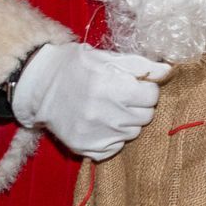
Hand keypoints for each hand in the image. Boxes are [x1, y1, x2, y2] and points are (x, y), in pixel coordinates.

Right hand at [11, 42, 169, 161]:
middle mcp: (104, 113)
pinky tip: (101, 123)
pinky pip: (116, 147)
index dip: (145, 88)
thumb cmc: (74, 66)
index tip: (134, 85)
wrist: (38, 85)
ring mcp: (94, 133)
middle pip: (146, 116)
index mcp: (111, 87)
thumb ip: (140, 65)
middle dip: (139, 105)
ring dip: (127, 122)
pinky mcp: (85, 147)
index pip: (152, 96)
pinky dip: (113, 137)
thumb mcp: (106, 58)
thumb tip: (167, 71)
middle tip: (122, 97)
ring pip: (133, 133)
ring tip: (110, 109)